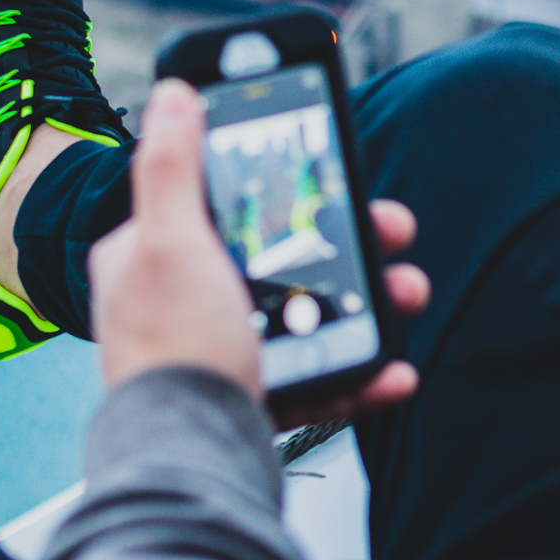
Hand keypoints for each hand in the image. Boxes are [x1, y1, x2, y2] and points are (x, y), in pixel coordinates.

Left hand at [88, 79, 424, 421]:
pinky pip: (323, 376)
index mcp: (155, 257)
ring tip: (405, 292)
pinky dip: (363, 371)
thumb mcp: (169, 241)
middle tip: (391, 231)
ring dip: (370, 301)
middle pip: (281, 256)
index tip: (332, 172)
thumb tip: (173, 95)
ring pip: (312, 314)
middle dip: (350, 244)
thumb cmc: (172, 354)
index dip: (281, 184)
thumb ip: (172, 165)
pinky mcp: (257, 400)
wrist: (189, 463)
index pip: (223, 200)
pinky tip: (392, 368)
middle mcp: (187, 302)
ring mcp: (225, 352)